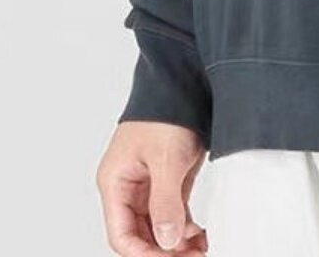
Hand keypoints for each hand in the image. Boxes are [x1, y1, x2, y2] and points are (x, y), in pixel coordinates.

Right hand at [96, 121, 208, 255]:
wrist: (185, 80)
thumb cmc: (167, 111)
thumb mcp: (166, 159)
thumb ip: (165, 203)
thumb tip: (165, 243)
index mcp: (115, 182)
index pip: (122, 234)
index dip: (144, 253)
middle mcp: (129, 186)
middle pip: (141, 233)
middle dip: (164, 250)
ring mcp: (149, 182)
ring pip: (158, 225)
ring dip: (177, 241)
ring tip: (202, 248)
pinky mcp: (169, 177)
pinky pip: (173, 211)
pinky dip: (185, 226)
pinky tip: (201, 234)